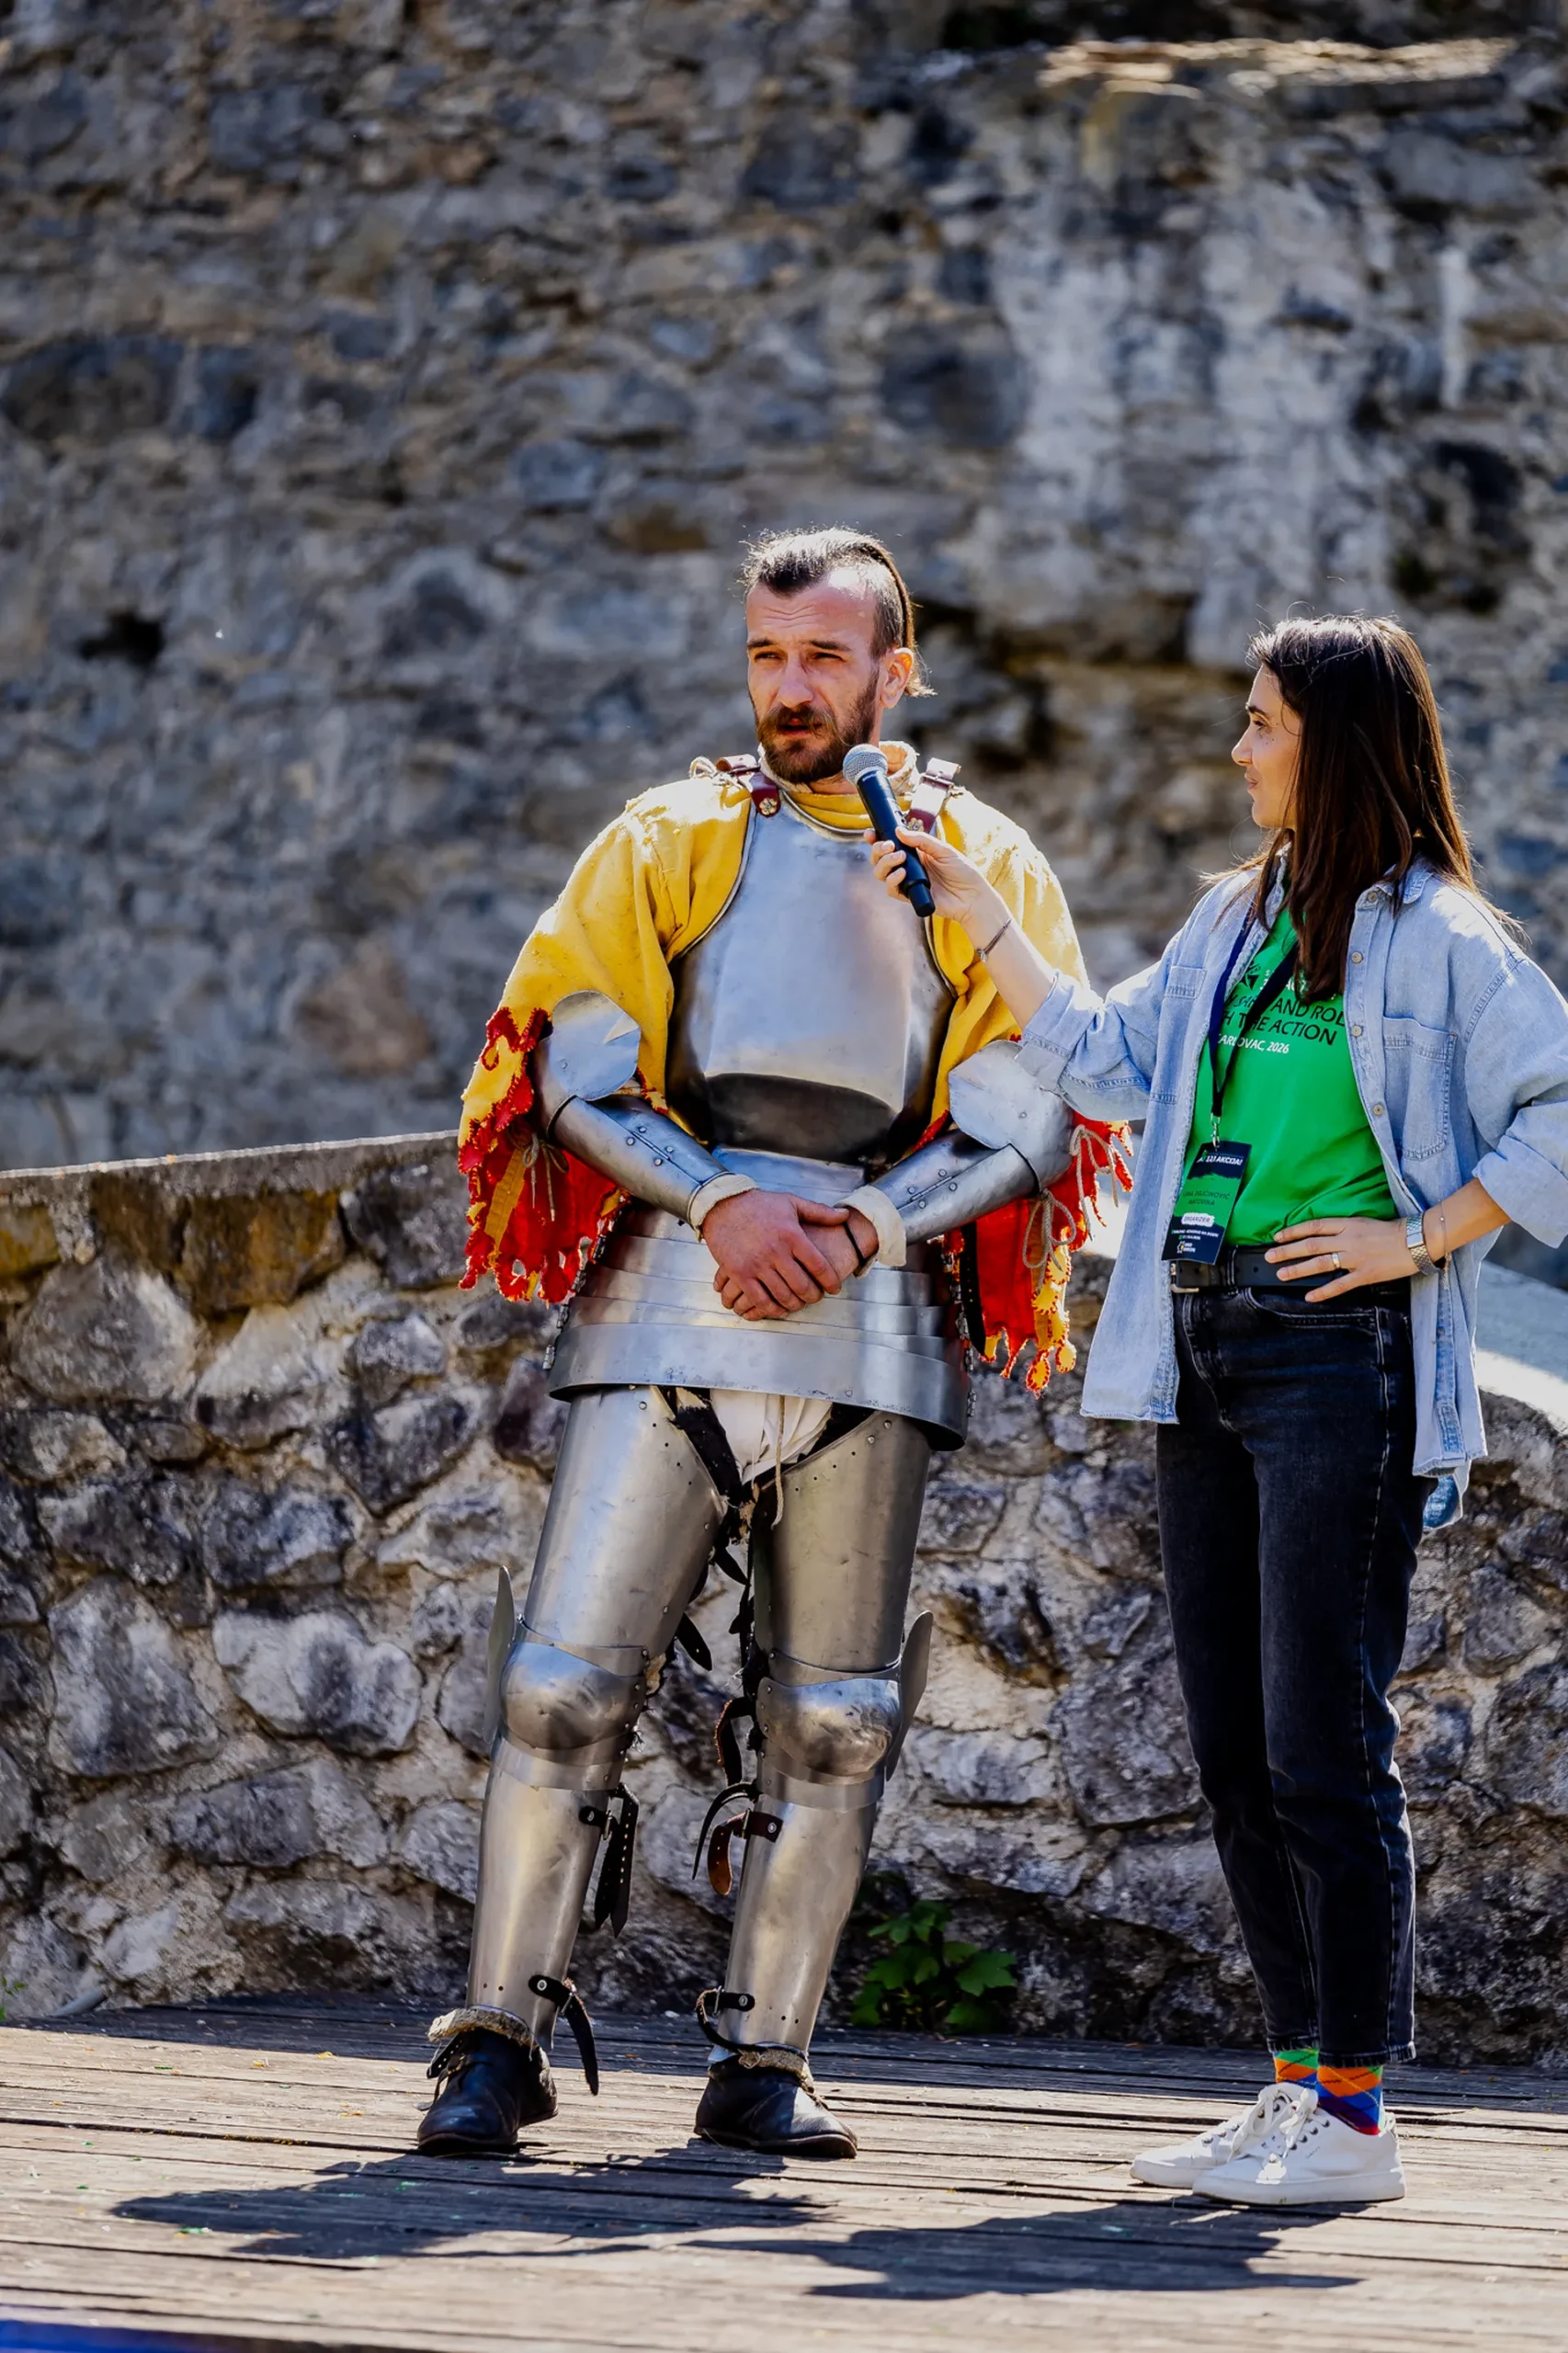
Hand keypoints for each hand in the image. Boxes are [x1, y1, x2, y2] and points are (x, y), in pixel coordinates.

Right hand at [703, 1191, 853, 1319]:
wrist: (723, 1206)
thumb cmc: (759, 1204)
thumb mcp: (791, 1203)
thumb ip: (819, 1212)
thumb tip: (845, 1216)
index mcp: (791, 1235)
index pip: (818, 1266)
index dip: (830, 1281)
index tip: (834, 1288)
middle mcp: (776, 1252)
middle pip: (802, 1286)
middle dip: (813, 1297)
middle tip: (816, 1297)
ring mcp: (756, 1265)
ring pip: (783, 1296)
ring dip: (795, 1304)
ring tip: (799, 1303)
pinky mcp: (739, 1274)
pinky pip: (759, 1300)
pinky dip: (772, 1309)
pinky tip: (778, 1308)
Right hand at [866, 824, 1004, 938]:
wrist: (972, 896)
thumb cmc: (962, 871)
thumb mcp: (943, 849)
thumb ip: (921, 840)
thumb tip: (898, 831)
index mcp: (915, 852)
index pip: (890, 844)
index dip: (877, 839)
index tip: (871, 833)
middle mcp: (908, 866)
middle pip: (880, 858)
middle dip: (878, 850)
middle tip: (888, 846)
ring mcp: (907, 881)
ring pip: (881, 873)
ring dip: (885, 863)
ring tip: (899, 858)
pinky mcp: (909, 896)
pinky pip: (891, 889)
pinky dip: (892, 880)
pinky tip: (902, 873)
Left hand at [1266, 1215, 1419, 1301]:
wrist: (1418, 1239)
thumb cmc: (1394, 1231)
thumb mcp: (1365, 1223)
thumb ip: (1345, 1230)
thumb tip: (1324, 1238)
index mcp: (1348, 1224)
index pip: (1314, 1226)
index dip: (1293, 1231)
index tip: (1277, 1236)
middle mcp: (1349, 1239)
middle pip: (1311, 1245)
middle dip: (1287, 1251)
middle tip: (1269, 1257)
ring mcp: (1356, 1258)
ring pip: (1321, 1263)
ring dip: (1298, 1269)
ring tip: (1282, 1274)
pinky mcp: (1366, 1274)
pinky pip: (1340, 1284)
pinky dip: (1324, 1291)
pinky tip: (1309, 1296)